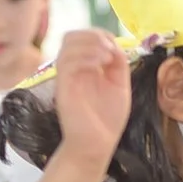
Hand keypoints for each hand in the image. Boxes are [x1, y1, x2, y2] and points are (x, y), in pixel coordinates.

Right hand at [50, 29, 133, 162]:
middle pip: (73, 36)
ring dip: (90, 43)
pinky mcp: (63, 87)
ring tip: (107, 56)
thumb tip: (116, 45)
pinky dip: (85, 56)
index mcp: (86, 67)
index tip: (115, 49)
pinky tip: (100, 64)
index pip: (85, 37)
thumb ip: (118, 65)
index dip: (101, 35)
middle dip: (93, 35)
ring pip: (68, 44)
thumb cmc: (106, 120)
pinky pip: (67, 61)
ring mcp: (67, 77)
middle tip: (109, 49)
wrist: (95, 147)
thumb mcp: (119, 86)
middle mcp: (74, 69)